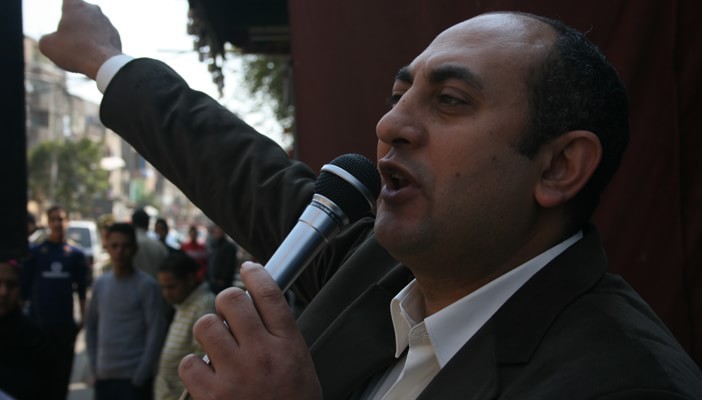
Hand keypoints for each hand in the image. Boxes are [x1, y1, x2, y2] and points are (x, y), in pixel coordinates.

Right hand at [38, 0, 122, 78]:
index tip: (63, 18)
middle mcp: (93, 9)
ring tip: (81, 49)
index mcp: (75, 5)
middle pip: (80, 12)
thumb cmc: (74, 51)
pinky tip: (93, 55)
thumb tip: (51, 41)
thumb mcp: (47, 45)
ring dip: (86, 33)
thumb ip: (46, 39)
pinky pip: (103, 36)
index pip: (67, 0)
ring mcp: (106, 21)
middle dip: (74, 22)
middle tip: (68, 36)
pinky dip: (97, 43)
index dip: (64, 9)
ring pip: (92, 25)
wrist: (103, 63)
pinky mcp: (116, 34)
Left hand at [179, 262, 321, 399]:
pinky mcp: (212, 397)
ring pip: (205, 325)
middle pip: (232, 300)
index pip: (269, 293)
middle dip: (226, 301)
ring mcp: (235, 375)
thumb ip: (280, 333)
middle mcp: (262, 354)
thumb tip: (255, 302)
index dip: (254, 273)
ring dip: (209, 331)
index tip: (247, 269)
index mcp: (288, 344)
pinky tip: (208, 373)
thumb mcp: (300, 362)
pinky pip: (188, 362)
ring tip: (217, 345)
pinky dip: (194, 366)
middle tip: (229, 314)